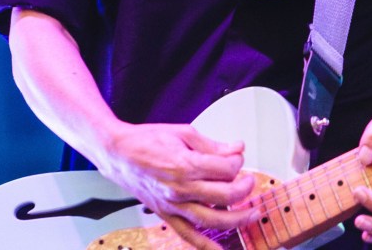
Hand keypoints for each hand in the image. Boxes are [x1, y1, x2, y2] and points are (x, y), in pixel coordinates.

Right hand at [100, 121, 259, 249]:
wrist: (119, 153)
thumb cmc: (148, 140)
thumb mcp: (183, 132)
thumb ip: (212, 145)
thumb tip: (236, 148)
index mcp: (186, 164)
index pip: (226, 168)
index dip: (238, 161)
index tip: (237, 155)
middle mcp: (181, 189)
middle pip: (225, 195)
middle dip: (244, 188)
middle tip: (250, 182)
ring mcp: (173, 205)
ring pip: (212, 220)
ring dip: (237, 219)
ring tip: (251, 214)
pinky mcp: (167, 215)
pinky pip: (189, 236)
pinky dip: (207, 246)